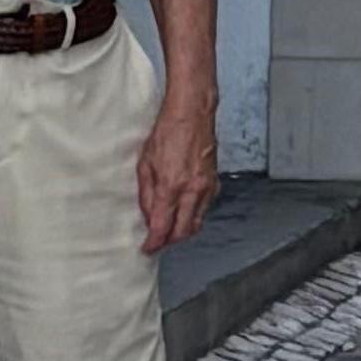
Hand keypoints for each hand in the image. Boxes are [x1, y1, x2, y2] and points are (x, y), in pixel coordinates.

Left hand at [134, 83, 217, 253]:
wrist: (192, 111)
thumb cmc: (167, 130)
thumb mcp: (145, 162)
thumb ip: (145, 193)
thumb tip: (147, 216)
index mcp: (171, 186)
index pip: (162, 227)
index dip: (154, 243)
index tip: (147, 248)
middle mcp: (192, 190)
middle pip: (183, 232)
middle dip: (169, 242)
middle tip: (158, 242)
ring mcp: (206, 187)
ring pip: (197, 223)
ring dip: (183, 231)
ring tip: (169, 229)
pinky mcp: (215, 181)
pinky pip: (205, 209)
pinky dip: (194, 216)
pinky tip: (184, 211)